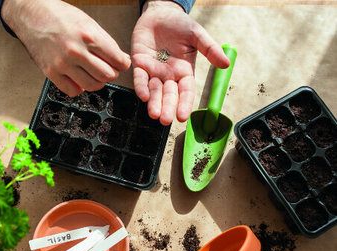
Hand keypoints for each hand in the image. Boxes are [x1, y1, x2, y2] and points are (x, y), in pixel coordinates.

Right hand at [2, 0, 130, 96]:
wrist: (32, 15)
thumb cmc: (60, 16)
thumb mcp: (88, 23)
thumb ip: (106, 43)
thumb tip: (122, 60)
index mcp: (88, 36)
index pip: (117, 60)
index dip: (122, 64)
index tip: (120, 64)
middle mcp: (76, 51)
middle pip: (107, 75)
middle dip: (111, 73)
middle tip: (107, 68)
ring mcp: (62, 64)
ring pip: (92, 85)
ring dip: (97, 82)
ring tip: (93, 73)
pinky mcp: (51, 72)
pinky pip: (73, 91)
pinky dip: (80, 88)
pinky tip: (79, 78)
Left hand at [131, 0, 229, 124]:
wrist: (160, 13)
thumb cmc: (180, 25)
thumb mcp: (197, 35)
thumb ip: (210, 49)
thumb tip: (226, 64)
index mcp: (184, 72)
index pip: (185, 92)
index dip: (184, 104)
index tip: (183, 117)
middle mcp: (169, 75)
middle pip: (169, 95)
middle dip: (167, 108)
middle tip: (165, 120)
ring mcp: (153, 71)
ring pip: (154, 90)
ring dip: (153, 103)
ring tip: (154, 114)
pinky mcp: (139, 64)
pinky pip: (139, 78)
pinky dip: (141, 87)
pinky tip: (143, 96)